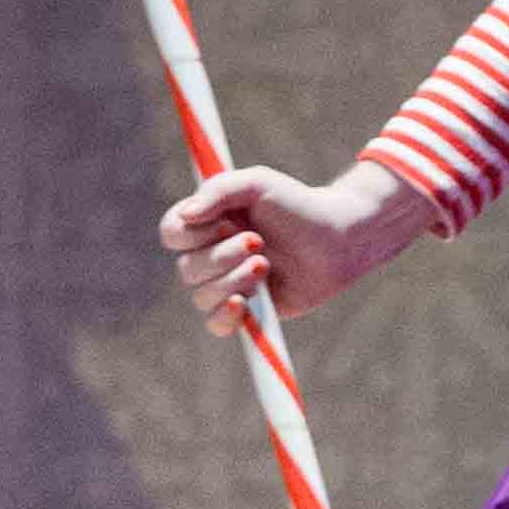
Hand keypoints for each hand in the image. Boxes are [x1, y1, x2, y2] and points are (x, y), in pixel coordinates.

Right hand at [161, 157, 440, 336]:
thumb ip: (219, 190)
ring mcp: (227, 284)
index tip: (223, 222)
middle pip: (186, 268)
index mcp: (207, 222)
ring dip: (233, 280)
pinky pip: (217, 324)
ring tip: (265, 265)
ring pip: (202, 296)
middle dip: (221, 257)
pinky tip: (243, 302)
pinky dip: (226, 315)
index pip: (172, 233)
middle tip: (258, 242)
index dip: (190, 233)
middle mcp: (211, 254)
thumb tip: (187, 215)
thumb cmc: (296, 206)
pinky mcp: (246, 310)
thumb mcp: (258, 184)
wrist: (337, 238)